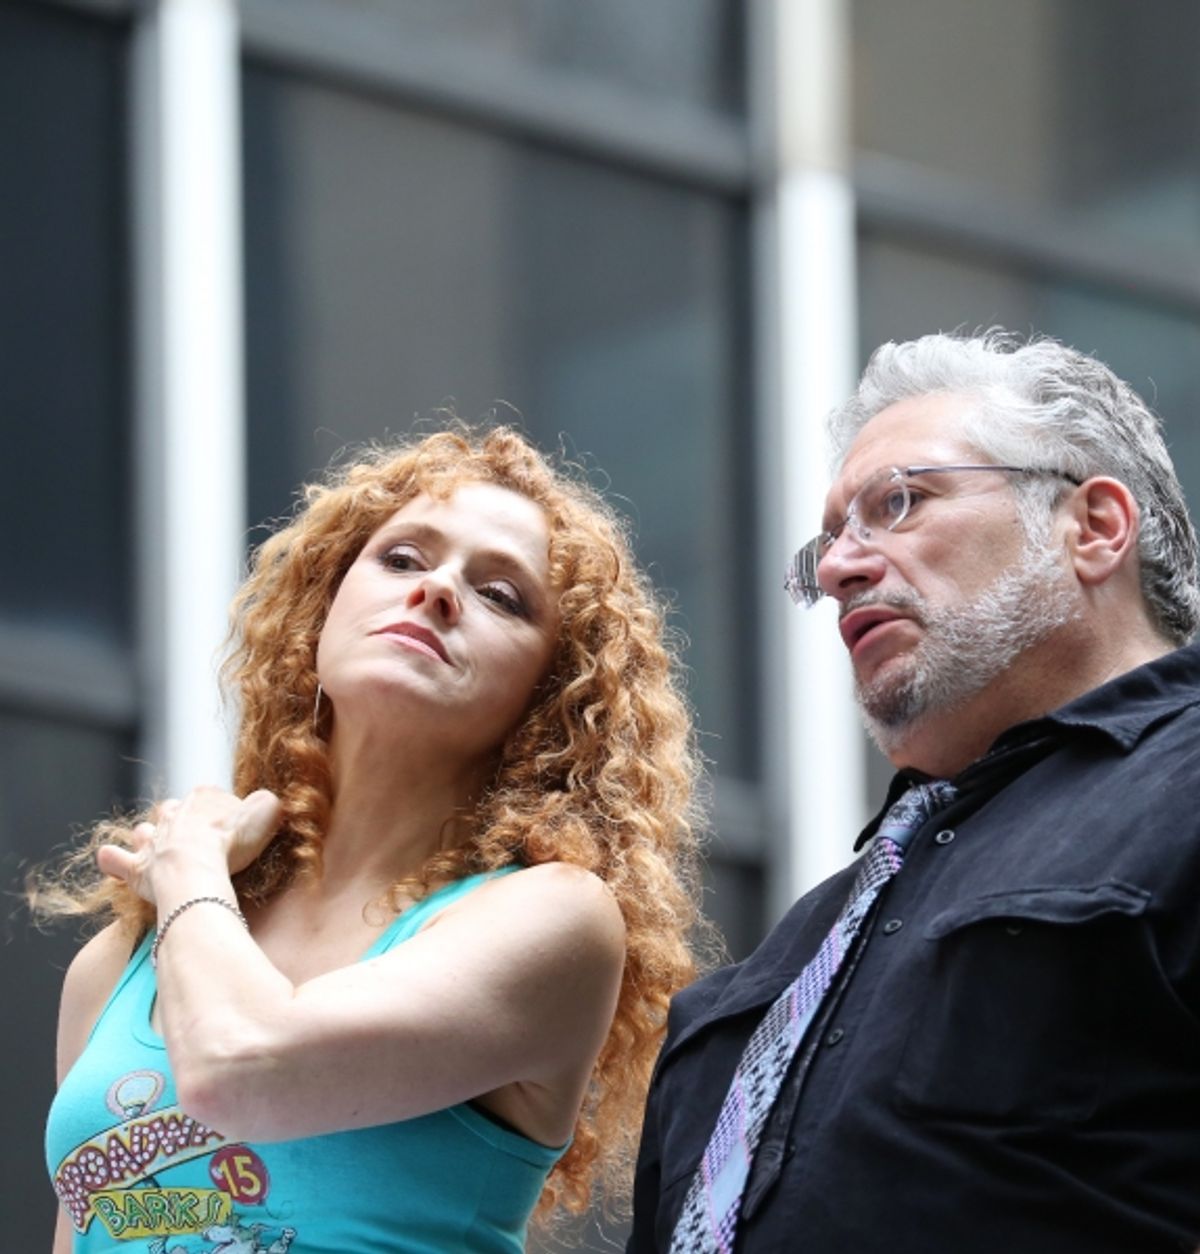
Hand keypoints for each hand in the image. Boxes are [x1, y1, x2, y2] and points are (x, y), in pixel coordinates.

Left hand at [97, 787, 280, 904]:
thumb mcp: (265, 812)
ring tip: (157, 847)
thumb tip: (268, 802)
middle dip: (180, 820)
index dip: (220, 810)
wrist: (195, 868)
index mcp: (203, 798)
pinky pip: (116, 859)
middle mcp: (173, 814)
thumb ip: (267, 803)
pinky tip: (110, 857)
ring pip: (145, 831)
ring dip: (149, 837)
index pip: (209, 796)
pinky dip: (113, 858)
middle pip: (174, 810)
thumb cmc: (230, 841)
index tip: (230, 825)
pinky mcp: (137, 868)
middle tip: (194, 837)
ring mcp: (152, 841)